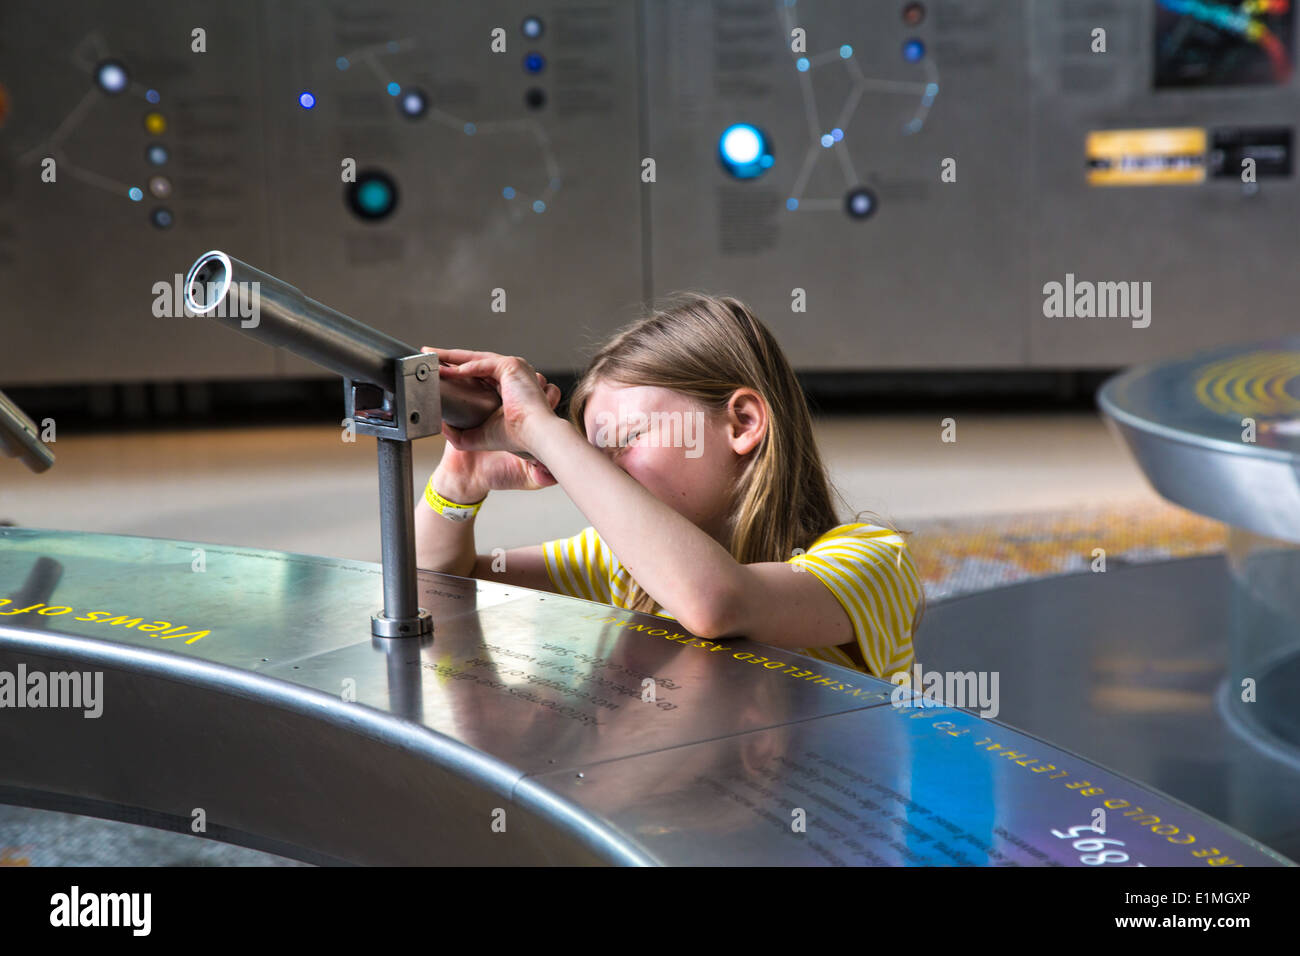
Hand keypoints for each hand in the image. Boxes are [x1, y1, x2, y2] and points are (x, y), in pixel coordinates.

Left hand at [421, 346, 559, 494]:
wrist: (534, 435)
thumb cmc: (516, 437)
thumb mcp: (478, 437)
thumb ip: (459, 434)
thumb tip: (441, 427)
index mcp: (507, 387)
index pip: (477, 374)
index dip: (456, 370)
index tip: (438, 370)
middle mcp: (511, 375)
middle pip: (473, 362)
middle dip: (449, 357)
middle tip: (429, 354)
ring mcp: (513, 368)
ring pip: (475, 358)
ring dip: (452, 357)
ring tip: (432, 357)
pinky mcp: (511, 366)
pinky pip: (483, 363)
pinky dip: (465, 367)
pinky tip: (449, 371)